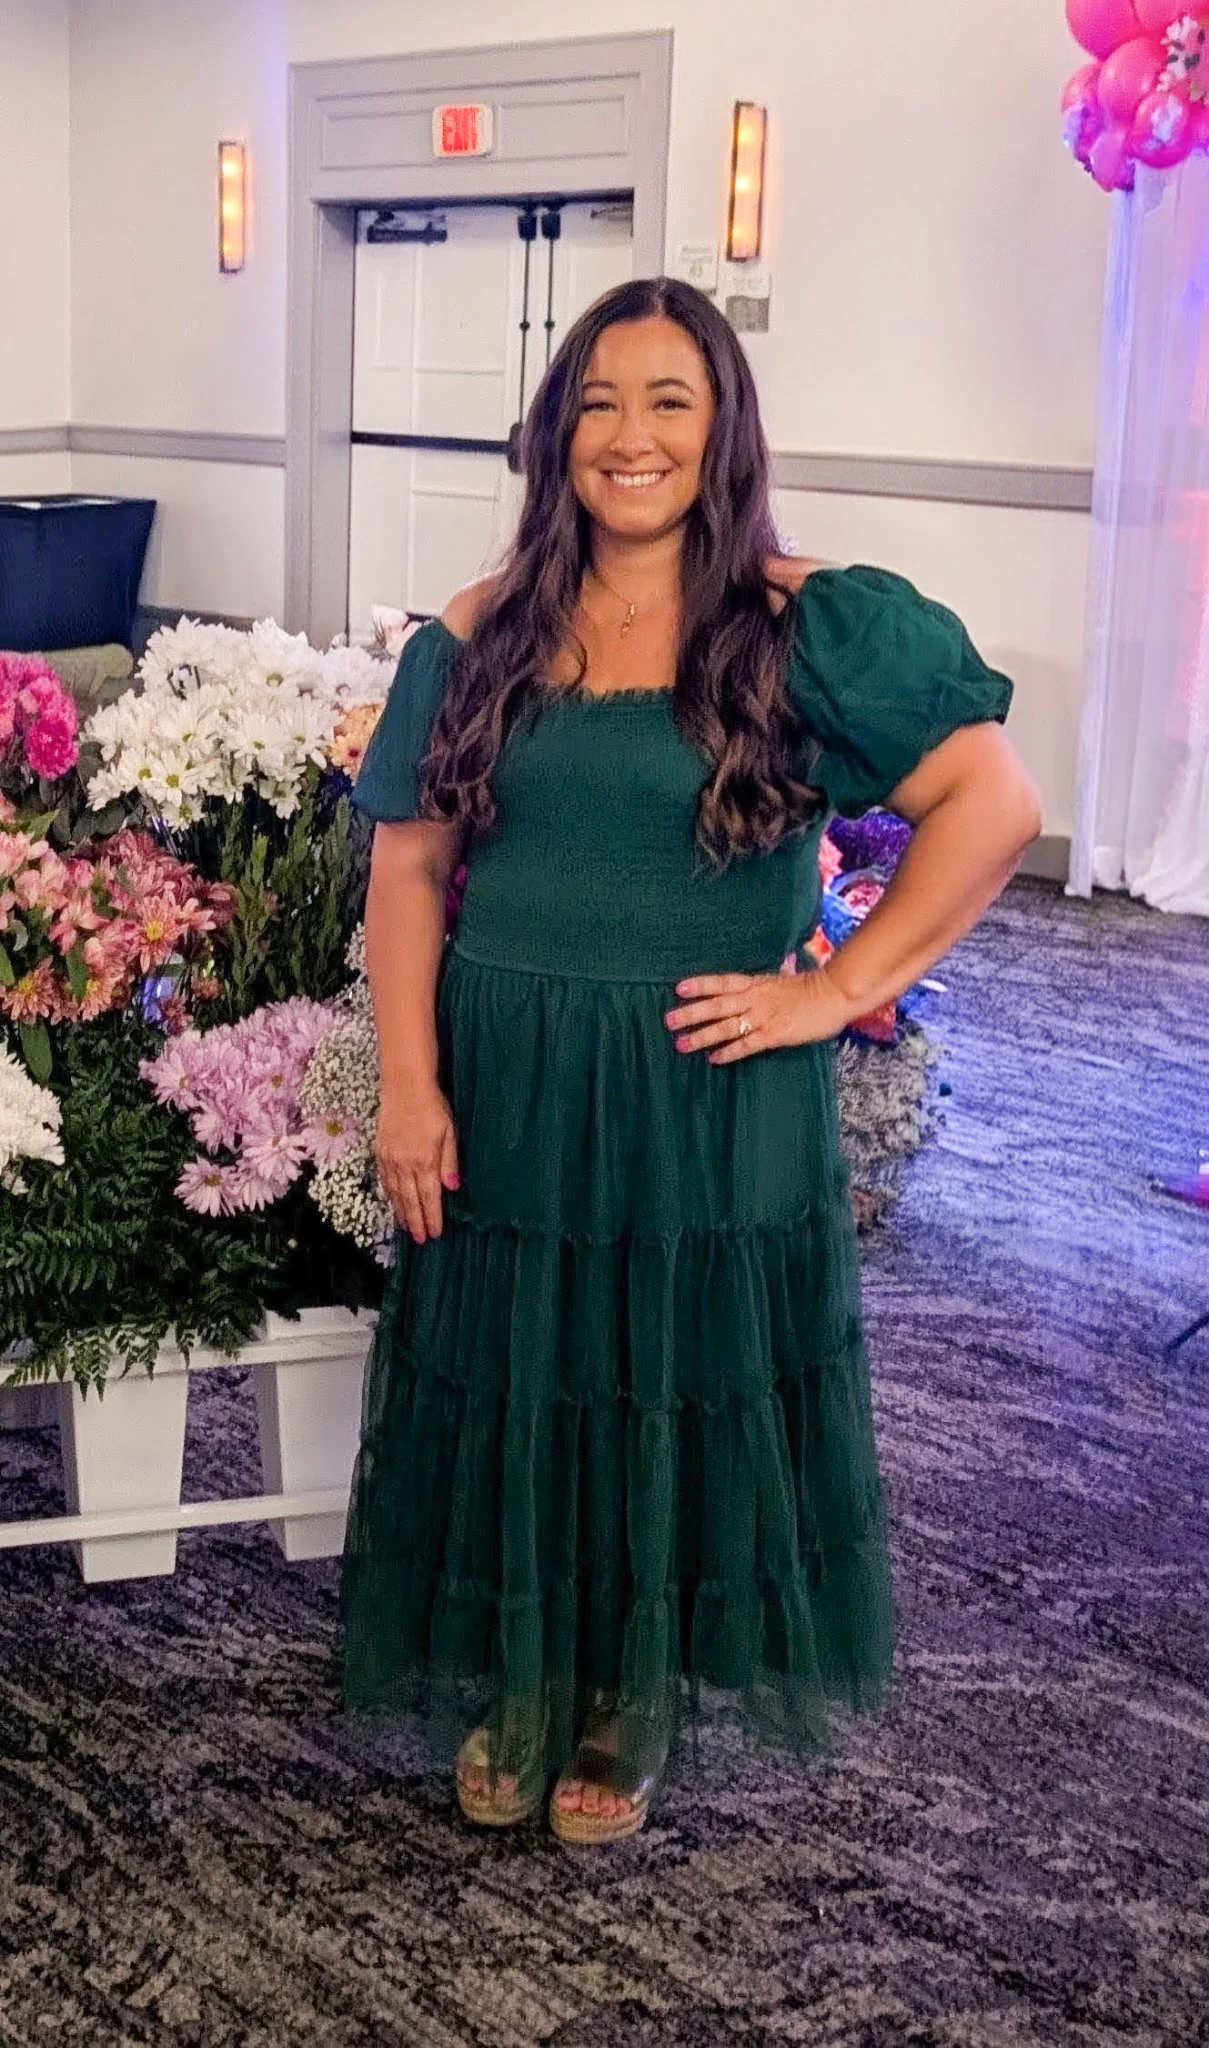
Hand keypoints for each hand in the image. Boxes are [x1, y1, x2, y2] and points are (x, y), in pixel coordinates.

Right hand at [376, 1085, 459, 1242]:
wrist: (404, 1087)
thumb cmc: (432, 1107)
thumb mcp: (449, 1132)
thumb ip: (449, 1162)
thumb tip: (452, 1188)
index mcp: (425, 1161)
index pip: (429, 1197)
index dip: (432, 1217)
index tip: (435, 1234)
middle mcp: (405, 1164)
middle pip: (411, 1200)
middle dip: (416, 1222)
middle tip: (421, 1240)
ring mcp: (390, 1159)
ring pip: (396, 1193)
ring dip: (402, 1213)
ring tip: (407, 1228)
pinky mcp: (381, 1152)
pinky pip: (385, 1180)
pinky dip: (390, 1195)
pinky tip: (394, 1203)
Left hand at [665, 963, 853, 1064]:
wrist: (834, 994)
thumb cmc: (811, 988)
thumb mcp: (780, 981)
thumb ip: (762, 987)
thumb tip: (749, 989)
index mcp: (756, 983)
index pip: (722, 982)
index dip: (700, 985)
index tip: (678, 988)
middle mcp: (754, 998)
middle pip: (716, 1005)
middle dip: (691, 1013)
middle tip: (669, 1021)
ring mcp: (763, 1016)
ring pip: (726, 1026)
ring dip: (702, 1036)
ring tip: (682, 1044)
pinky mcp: (774, 1034)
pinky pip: (746, 1045)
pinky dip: (729, 1052)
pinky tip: (714, 1059)